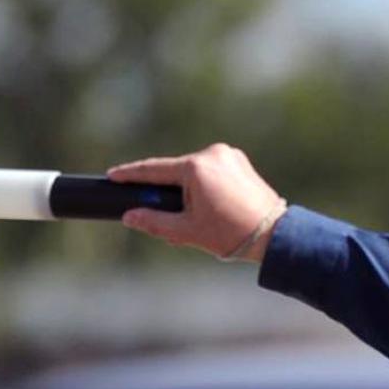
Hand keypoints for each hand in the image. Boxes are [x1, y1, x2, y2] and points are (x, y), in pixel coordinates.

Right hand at [109, 143, 283, 261]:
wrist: (275, 235)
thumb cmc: (232, 234)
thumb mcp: (187, 231)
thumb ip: (154, 222)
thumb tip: (129, 216)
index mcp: (197, 167)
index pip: (154, 169)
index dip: (131, 175)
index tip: (113, 176)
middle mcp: (214, 154)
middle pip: (176, 172)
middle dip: (166, 193)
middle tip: (163, 216)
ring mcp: (230, 156)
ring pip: (195, 173)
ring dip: (187, 191)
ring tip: (197, 219)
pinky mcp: (241, 162)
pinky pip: (212, 172)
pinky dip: (204, 186)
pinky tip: (210, 208)